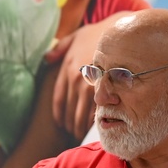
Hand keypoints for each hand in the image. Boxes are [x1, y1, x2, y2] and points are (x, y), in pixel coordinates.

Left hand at [46, 24, 99, 140]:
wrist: (120, 33)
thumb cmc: (99, 33)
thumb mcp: (75, 36)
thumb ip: (59, 48)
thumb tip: (46, 58)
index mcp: (67, 69)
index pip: (59, 99)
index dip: (59, 114)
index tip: (61, 124)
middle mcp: (76, 79)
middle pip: (69, 110)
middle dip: (70, 124)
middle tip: (72, 133)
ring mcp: (90, 84)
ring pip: (81, 114)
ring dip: (80, 127)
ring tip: (82, 134)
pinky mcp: (105, 88)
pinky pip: (96, 110)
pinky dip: (94, 121)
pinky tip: (96, 127)